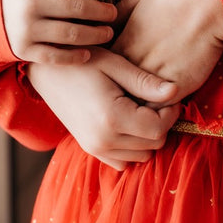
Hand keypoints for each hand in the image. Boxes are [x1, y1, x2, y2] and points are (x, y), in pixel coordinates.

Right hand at [1, 0, 125, 63]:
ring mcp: (27, 28)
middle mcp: (31, 3)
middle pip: (77, 7)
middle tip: (114, 14)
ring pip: (71, 33)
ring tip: (108, 33)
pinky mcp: (24, 50)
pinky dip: (75, 56)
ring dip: (95, 34)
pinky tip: (89, 53)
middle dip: (102, 11)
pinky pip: (56, 55)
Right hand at [28, 49, 180, 170]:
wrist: (46, 72)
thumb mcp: (114, 65)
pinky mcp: (90, 149)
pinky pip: (123, 161)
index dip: (171, 113)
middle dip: (161, 124)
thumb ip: (145, 82)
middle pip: (153, 144)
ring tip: (141, 110)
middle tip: (156, 100)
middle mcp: (103, 140)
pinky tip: (129, 123)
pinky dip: (132, 146)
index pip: (158, 129)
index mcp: (112, 118)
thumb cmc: (82, 62)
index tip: (169, 96)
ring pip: (141, 155)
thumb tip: (175, 92)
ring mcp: (94, 148)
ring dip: (148, 136)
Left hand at [113, 0, 222, 102]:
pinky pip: (162, 109)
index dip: (110, 74)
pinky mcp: (178, 87)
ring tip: (146, 100)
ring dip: (140, 103)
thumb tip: (105, 25)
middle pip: (118, 90)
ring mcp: (155, 77)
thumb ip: (119, 14)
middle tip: (128, 92)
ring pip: (138, 103)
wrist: (210, 2)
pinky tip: (164, 102)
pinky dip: (161, 109)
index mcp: (124, 44)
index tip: (117, 73)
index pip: (106, 70)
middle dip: (120, 92)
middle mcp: (135, 64)